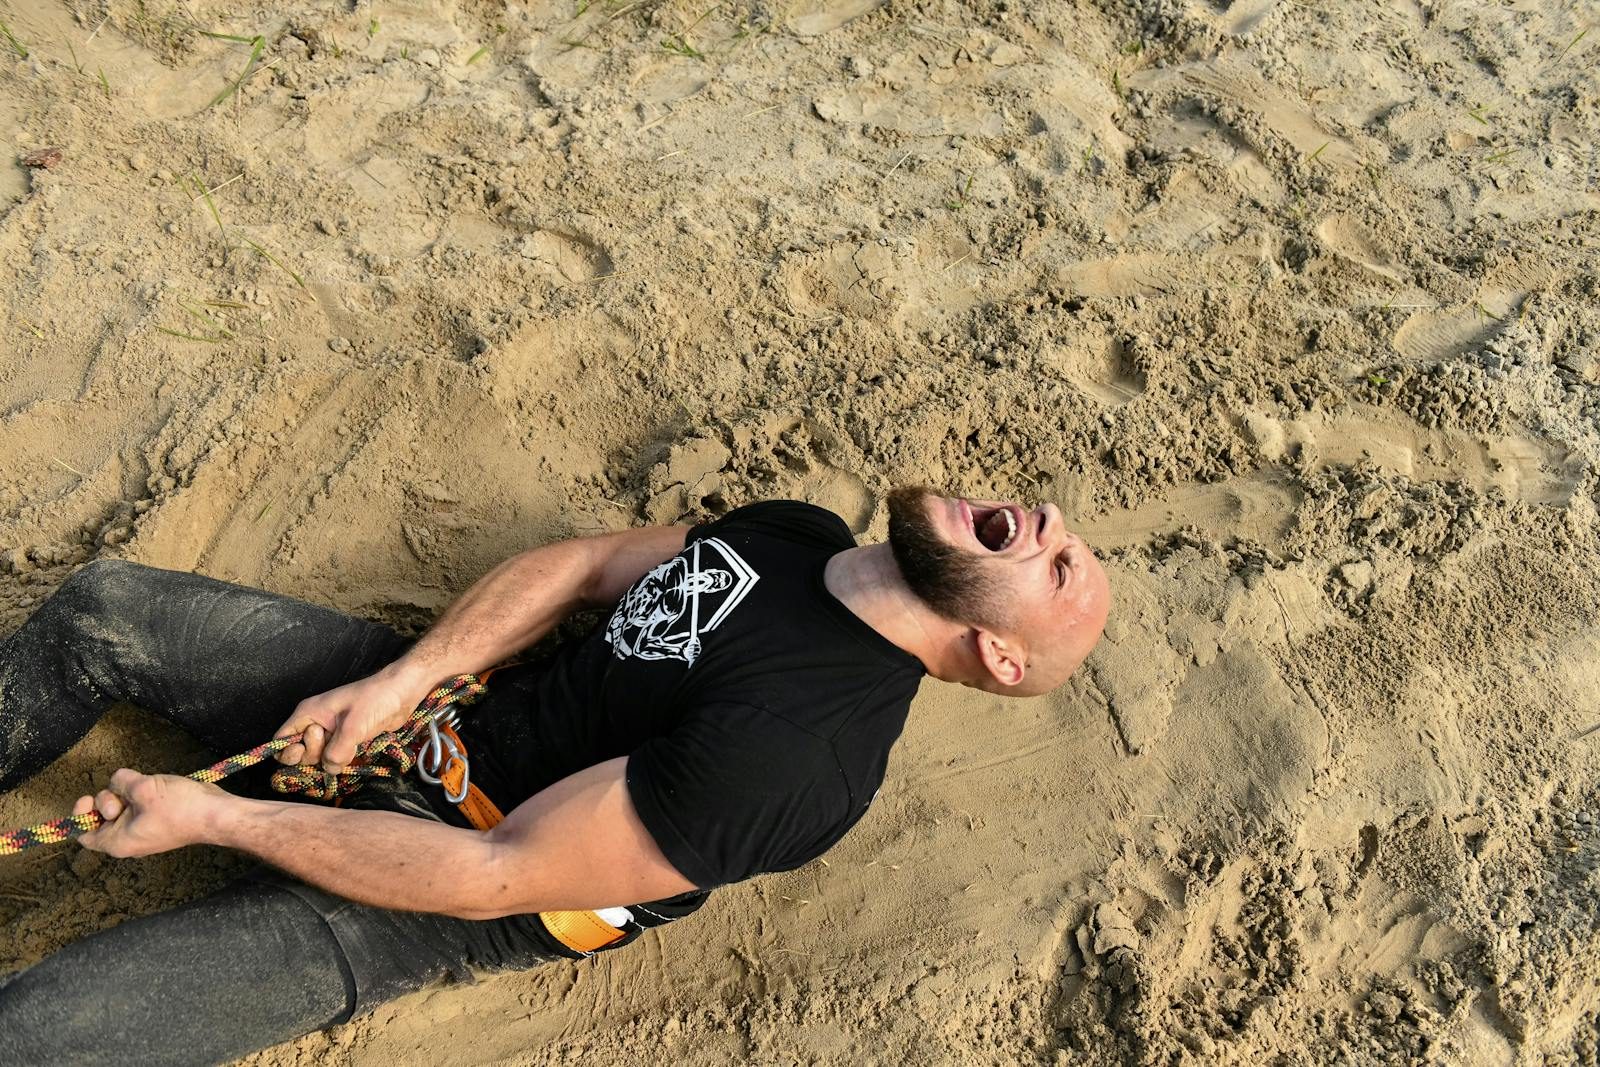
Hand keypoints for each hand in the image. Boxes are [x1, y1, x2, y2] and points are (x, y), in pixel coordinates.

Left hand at [73, 770, 225, 857]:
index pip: (84, 834)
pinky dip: (143, 794)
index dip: (80, 814)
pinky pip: (139, 806)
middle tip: (130, 792)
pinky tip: (159, 788)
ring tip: (149, 788)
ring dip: (130, 793)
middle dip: (110, 798)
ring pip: (122, 808)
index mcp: (118, 841)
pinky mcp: (158, 820)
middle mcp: (129, 839)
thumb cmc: (180, 808)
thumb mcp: (143, 789)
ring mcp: (144, 829)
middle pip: (102, 817)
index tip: (89, 797)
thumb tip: (117, 781)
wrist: (216, 815)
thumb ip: (121, 782)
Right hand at [275, 665, 428, 771]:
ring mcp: (331, 733)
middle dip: (314, 754)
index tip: (302, 753)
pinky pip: (335, 759)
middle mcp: (315, 724)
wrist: (402, 693)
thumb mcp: (354, 725)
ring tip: (349, 742)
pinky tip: (356, 749)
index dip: (287, 751)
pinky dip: (344, 759)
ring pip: (319, 759)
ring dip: (333, 758)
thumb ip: (337, 750)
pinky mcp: (345, 741)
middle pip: (300, 754)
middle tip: (331, 739)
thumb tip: (329, 768)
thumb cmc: (376, 699)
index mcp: (308, 713)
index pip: (281, 739)